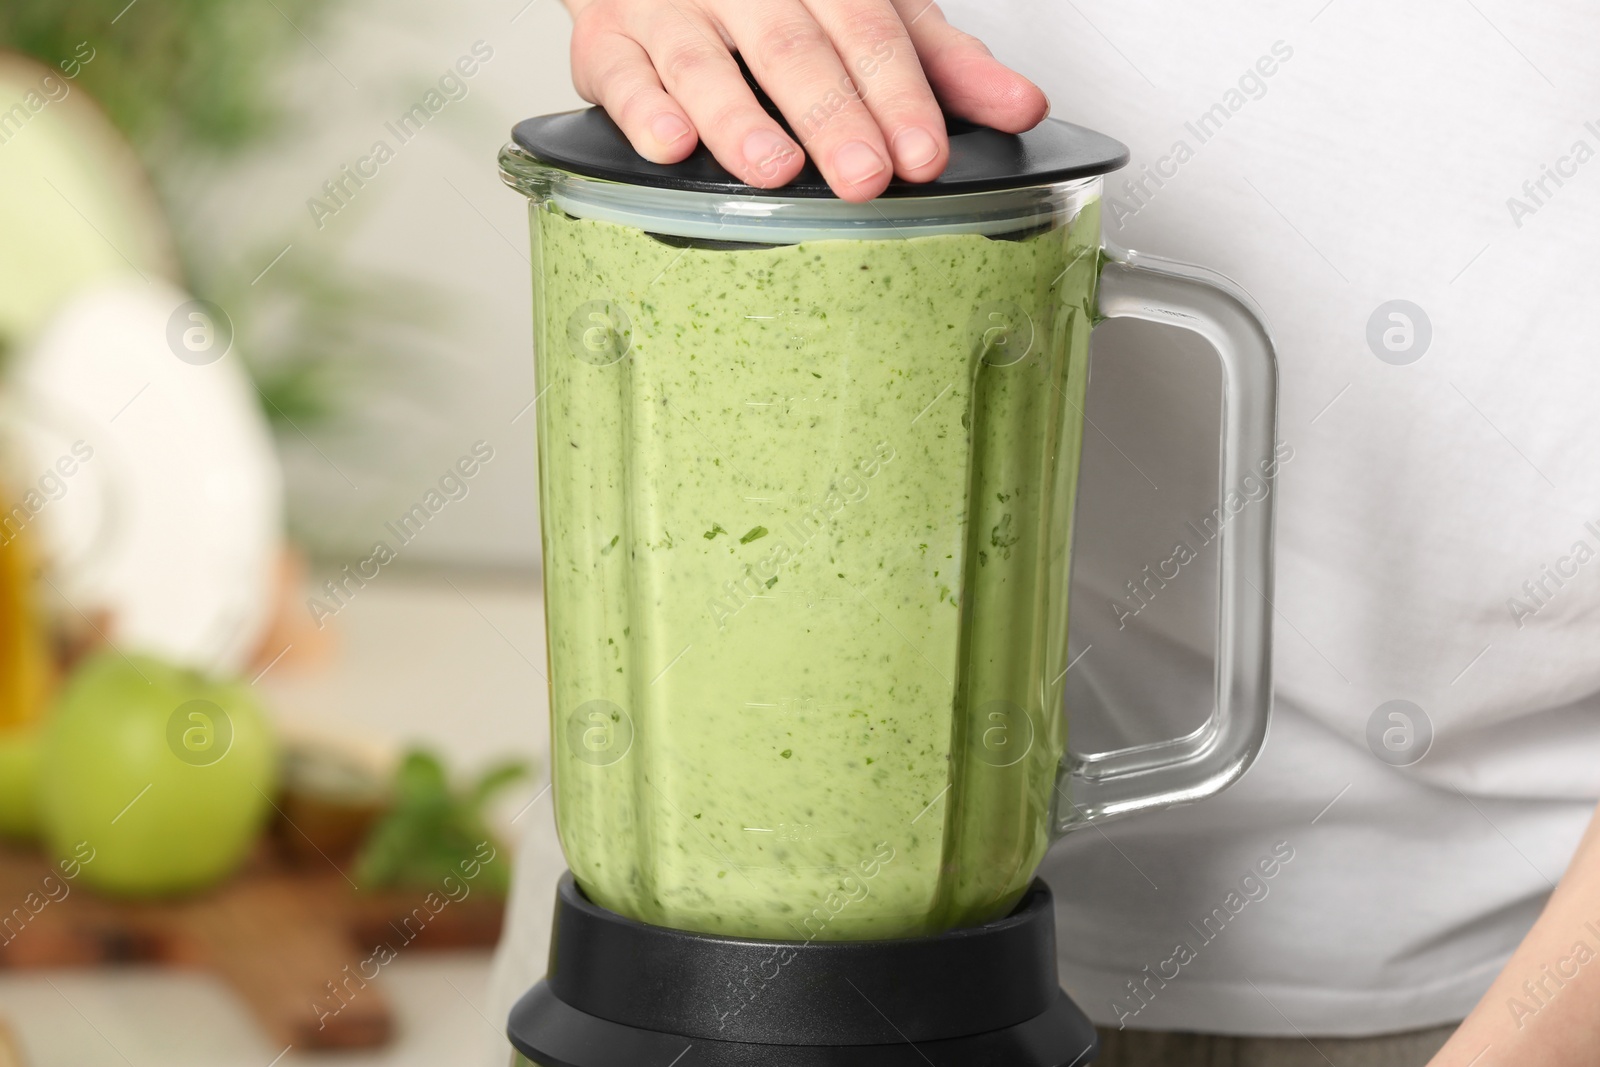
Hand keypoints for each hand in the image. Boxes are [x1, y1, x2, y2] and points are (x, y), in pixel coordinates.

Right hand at [562, 0, 1048, 200]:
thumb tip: (1020, 106)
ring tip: (774, 169)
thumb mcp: (871, 13)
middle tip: (863, 176)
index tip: (923, 154)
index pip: (870, 31)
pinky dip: (641, 111)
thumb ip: (940, 64)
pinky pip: (618, 75)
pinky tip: (670, 146)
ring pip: (703, 62)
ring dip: (738, 119)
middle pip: (793, 49)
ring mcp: (672, 10)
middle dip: (831, 116)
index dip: (899, 93)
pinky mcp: (607, 40)